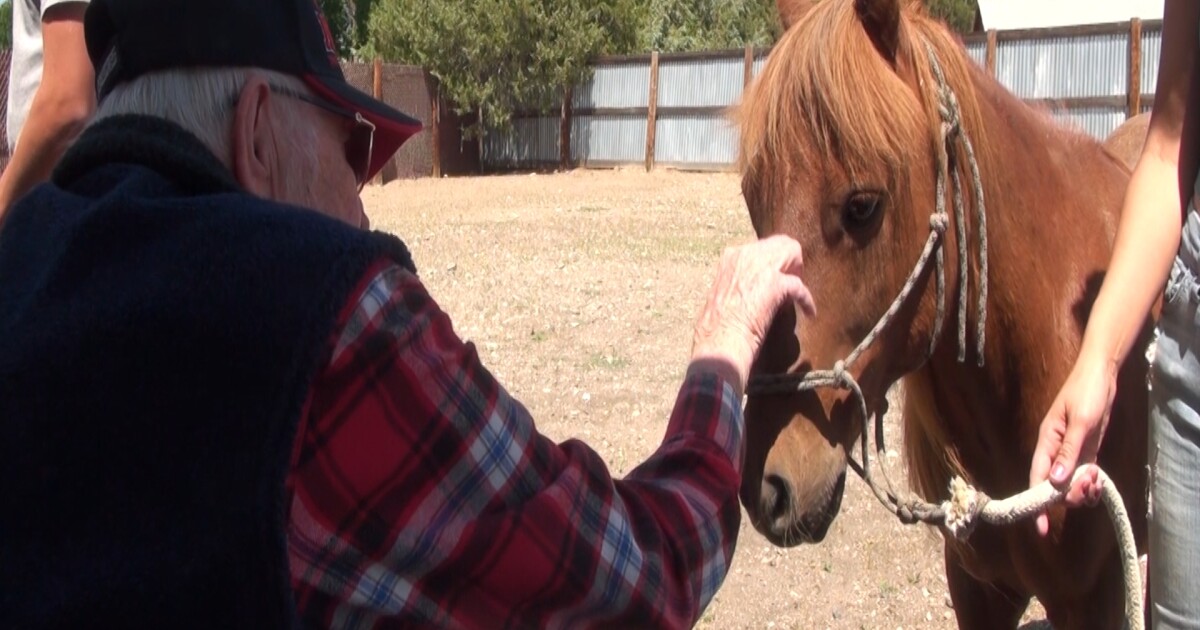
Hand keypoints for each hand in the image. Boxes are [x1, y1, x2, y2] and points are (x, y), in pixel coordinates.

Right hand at [689, 234, 815, 394]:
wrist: (718, 343)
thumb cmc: (716, 329)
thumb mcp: (723, 295)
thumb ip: (738, 284)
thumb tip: (754, 290)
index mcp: (730, 259)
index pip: (761, 248)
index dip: (772, 263)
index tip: (775, 279)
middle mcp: (745, 256)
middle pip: (781, 244)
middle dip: (790, 262)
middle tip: (791, 283)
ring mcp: (760, 267)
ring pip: (792, 253)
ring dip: (798, 273)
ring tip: (798, 293)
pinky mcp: (775, 284)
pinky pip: (799, 286)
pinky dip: (806, 300)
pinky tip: (810, 312)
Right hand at [1029, 356, 1115, 535]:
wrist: (1100, 375)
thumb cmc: (1086, 393)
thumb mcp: (1081, 422)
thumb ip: (1069, 452)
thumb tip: (1057, 482)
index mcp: (1047, 442)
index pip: (1038, 479)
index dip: (1037, 504)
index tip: (1040, 528)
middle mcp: (1055, 451)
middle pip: (1055, 487)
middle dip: (1071, 495)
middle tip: (1090, 484)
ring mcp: (1071, 453)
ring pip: (1071, 485)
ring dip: (1083, 490)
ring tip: (1097, 481)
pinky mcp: (1086, 452)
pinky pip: (1083, 477)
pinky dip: (1090, 485)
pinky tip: (1098, 482)